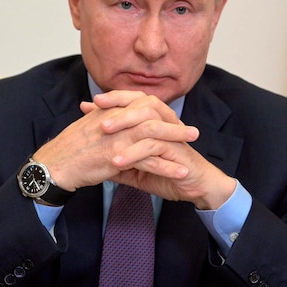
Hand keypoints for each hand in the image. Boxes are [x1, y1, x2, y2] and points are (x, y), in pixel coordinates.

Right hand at [32, 91, 197, 191]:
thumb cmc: (67, 150)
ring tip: (193, 146)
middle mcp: (114, 120)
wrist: (53, 165)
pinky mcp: (117, 156)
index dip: (160, 113)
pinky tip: (180, 172)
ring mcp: (116, 137)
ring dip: (176, 139)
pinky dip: (167, 166)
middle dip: (174, 123)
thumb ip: (103, 122)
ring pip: (154, 133)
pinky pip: (148, 159)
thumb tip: (116, 125)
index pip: (140, 106)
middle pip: (152, 115)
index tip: (174, 121)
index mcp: (108, 111)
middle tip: (192, 131)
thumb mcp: (87, 129)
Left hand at [82, 91, 236, 209]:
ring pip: (147, 122)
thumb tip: (93, 159)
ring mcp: (172, 136)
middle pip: (142, 103)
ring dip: (124, 125)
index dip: (114, 98)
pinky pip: (153, 147)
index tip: (90, 103)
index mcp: (156, 122)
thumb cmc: (169, 174)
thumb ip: (119, 160)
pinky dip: (133, 153)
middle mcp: (165, 124)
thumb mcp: (138, 168)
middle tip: (95, 109)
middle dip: (117, 104)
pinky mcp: (176, 151)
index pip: (134, 101)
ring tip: (103, 132)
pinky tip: (116, 162)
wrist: (196, 188)